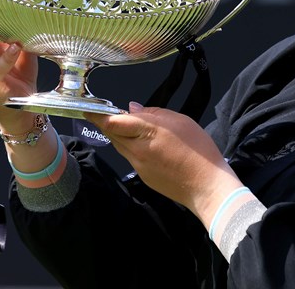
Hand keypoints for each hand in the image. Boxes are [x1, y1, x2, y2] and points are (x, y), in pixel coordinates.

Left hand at [86, 103, 243, 224]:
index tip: (88, 108)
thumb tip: (133, 109)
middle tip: (105, 112)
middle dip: (106, 123)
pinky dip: (129, 147)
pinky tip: (141, 143)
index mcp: (146, 132)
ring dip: (118, 135)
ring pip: (119, 146)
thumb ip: (153, 113)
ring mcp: (138, 165)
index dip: (98, 115)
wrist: (206, 186)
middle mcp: (137, 150)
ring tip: (124, 125)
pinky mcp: (143, 176)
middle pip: (112, 134)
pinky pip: (129, 157)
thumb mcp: (179, 121)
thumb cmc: (198, 150)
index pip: (113, 122)